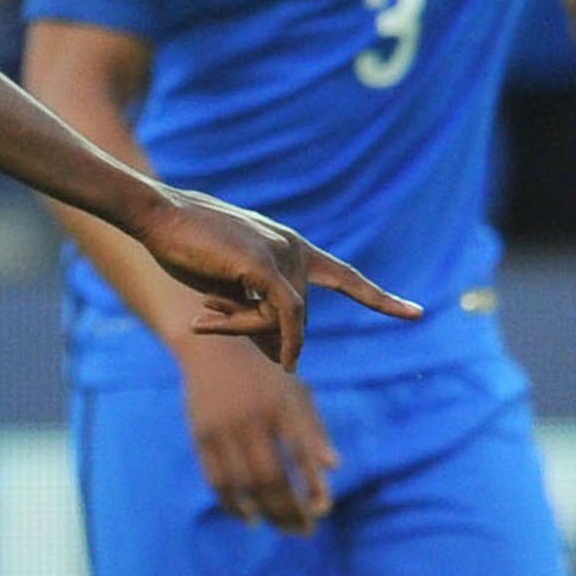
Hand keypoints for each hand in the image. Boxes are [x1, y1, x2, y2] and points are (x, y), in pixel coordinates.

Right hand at [132, 187, 417, 368]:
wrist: (159, 215)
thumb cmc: (186, 246)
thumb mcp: (229, 281)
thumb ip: (257, 307)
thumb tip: (285, 353)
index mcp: (292, 248)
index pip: (346, 278)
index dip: (380, 298)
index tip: (416, 312)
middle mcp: (296, 249)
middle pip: (297, 316)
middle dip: (258, 332)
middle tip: (208, 320)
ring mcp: (284, 255)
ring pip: (284, 319)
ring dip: (244, 329)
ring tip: (202, 313)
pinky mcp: (266, 266)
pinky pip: (285, 316)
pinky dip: (286, 338)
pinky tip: (285, 360)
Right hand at [180, 332, 337, 531]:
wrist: (214, 348)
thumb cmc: (265, 375)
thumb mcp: (296, 393)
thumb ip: (314, 430)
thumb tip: (335, 467)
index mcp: (282, 407)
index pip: (302, 456)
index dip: (313, 487)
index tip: (322, 510)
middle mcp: (252, 419)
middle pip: (271, 479)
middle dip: (289, 511)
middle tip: (304, 531)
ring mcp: (224, 429)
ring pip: (244, 485)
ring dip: (264, 513)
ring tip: (279, 527)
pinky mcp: (202, 437)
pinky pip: (218, 481)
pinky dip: (234, 505)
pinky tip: (249, 517)